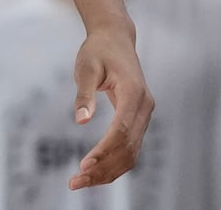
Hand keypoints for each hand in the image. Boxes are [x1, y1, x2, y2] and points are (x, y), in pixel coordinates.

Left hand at [68, 23, 152, 190]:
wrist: (115, 38)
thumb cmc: (98, 50)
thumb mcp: (86, 66)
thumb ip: (84, 94)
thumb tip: (81, 121)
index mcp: (134, 93)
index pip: (121, 131)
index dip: (104, 151)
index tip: (83, 166)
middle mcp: (145, 107)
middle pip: (128, 148)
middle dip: (103, 169)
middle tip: (75, 182)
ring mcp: (144, 115)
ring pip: (131, 153)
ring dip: (108, 171)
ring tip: (80, 181)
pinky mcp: (138, 119)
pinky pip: (129, 147)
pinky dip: (113, 162)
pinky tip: (94, 171)